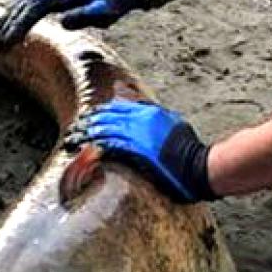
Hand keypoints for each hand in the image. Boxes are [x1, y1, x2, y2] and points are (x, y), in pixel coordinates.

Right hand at [0, 0, 142, 48]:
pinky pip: (23, 8)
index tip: (11, 41)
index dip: (20, 25)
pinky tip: (3, 31)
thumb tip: (64, 22)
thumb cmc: (107, 5)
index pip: (34, 8)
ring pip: (19, 6)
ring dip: (6, 24)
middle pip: (22, 7)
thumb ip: (85, 15)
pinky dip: (12, 19)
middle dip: (8, 27)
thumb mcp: (102, 11)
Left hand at [69, 100, 216, 203]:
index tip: (91, 117)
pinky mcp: (136, 150)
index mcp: (150, 112)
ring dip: (88, 133)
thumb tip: (146, 111)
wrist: (197, 166)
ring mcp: (138, 134)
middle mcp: (142, 119)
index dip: (102, 111)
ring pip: (105, 128)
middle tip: (77, 126)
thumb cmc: (188, 149)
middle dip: (90, 121)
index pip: (119, 105)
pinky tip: (88, 148)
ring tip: (75, 137)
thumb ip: (156, 116)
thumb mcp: (173, 124)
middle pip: (108, 115)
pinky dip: (97, 145)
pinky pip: (111, 144)